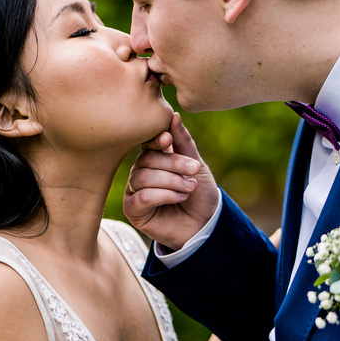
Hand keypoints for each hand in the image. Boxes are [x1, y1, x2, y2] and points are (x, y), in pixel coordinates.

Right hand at [123, 113, 219, 250]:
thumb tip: (173, 115)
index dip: (155, 140)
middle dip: (173, 164)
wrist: (205, 225)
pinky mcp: (133, 211)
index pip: (146, 143)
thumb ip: (184, 142)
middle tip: (194, 171)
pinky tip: (179, 198)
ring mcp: (134, 191)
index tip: (168, 139)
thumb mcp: (197, 165)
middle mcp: (140, 172)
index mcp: (154, 158)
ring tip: (189, 187)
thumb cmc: (200, 194)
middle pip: (146, 160)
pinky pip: (141, 197)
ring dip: (170, 181)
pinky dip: (163, 195)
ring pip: (142, 178)